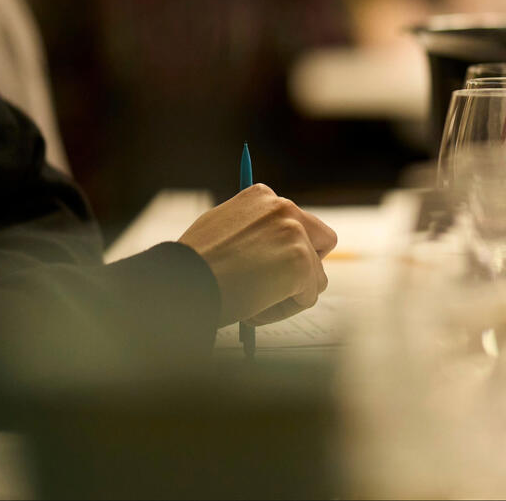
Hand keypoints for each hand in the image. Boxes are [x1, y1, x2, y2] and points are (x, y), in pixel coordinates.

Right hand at [178, 184, 337, 325]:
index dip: (283, 250)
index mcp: (262, 196)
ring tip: (252, 299)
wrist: (182, 282)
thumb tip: (271, 248)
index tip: (265, 267)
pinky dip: (284, 310)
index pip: (296, 222)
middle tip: (278, 286)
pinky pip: (308, 297)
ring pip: (315, 275)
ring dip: (289, 294)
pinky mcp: (301, 262)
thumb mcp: (220, 228)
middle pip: (323, 241)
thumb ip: (251, 231)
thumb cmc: (193, 264)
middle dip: (305, 266)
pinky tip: (254, 307)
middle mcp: (284, 208)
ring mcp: (295, 234)